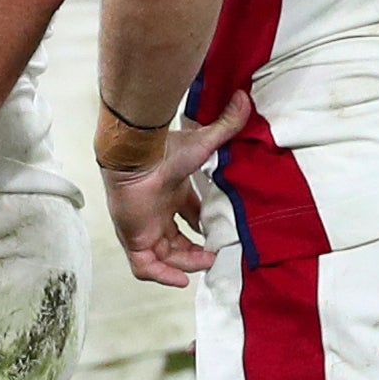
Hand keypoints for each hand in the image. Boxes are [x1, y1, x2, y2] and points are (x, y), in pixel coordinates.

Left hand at [102, 92, 249, 287]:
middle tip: (216, 256)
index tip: (221, 234)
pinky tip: (181, 281)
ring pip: (164, 256)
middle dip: (196, 252)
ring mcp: (144, 227)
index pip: (189, 217)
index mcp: (171, 193)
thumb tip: (245, 98)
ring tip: (206, 264)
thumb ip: (225, 125)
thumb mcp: (203, 142)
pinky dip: (163, 276)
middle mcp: (157, 212)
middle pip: (177, 241)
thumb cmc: (164, 150)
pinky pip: (146, 268)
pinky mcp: (134, 239)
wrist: (134, 158)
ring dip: (186, 264)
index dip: (204, 228)